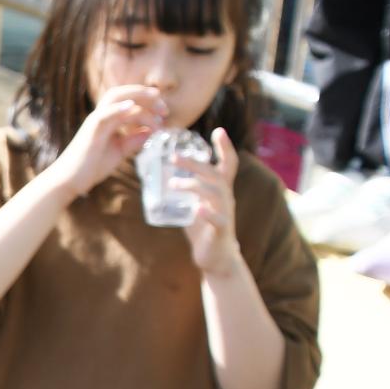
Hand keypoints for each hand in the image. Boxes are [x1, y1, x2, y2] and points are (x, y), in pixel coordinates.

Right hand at [49, 84, 165, 200]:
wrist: (69, 180)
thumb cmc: (91, 167)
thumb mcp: (119, 152)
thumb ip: (133, 141)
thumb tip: (150, 131)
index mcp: (108, 120)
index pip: (130, 102)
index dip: (150, 104)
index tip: (165, 114)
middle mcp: (102, 116)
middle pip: (125, 93)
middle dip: (147, 97)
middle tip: (165, 110)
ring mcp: (95, 121)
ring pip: (116, 99)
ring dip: (139, 99)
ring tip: (157, 109)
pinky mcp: (91, 130)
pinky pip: (104, 114)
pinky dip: (117, 108)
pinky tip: (131, 107)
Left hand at [174, 128, 244, 275]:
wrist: (216, 258)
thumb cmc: (204, 230)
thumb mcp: (195, 205)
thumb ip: (186, 191)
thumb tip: (162, 176)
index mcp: (220, 191)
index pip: (228, 164)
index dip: (225, 147)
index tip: (218, 130)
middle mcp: (226, 198)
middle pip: (216, 174)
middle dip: (196, 163)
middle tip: (174, 156)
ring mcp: (225, 214)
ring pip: (216, 193)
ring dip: (194, 185)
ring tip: (173, 182)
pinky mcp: (221, 231)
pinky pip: (218, 220)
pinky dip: (208, 213)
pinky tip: (197, 209)